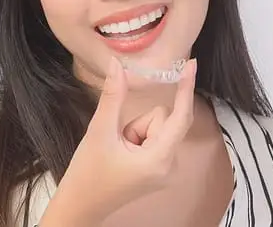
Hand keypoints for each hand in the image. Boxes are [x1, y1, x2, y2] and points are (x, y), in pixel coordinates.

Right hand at [46, 57, 197, 224]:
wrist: (79, 207)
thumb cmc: (87, 175)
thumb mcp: (99, 132)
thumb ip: (112, 96)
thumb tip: (117, 65)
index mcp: (159, 158)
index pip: (181, 116)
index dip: (186, 88)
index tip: (192, 65)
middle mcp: (170, 165)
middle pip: (163, 120)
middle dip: (138, 123)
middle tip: (117, 141)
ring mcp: (165, 169)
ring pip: (156, 128)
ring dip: (135, 132)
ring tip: (117, 150)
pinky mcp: (158, 169)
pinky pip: (153, 138)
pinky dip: (136, 139)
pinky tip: (122, 155)